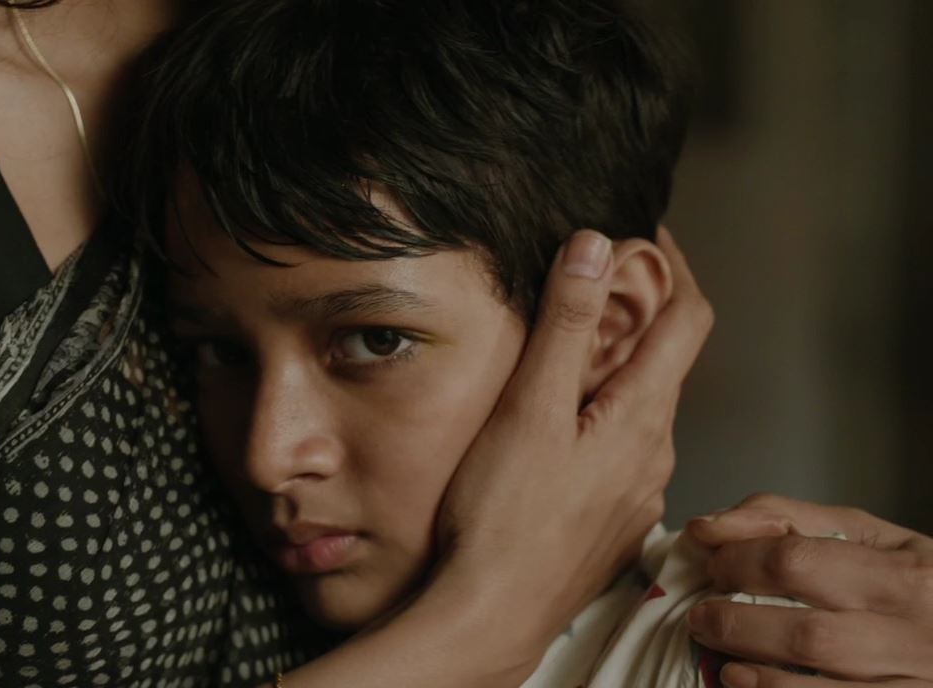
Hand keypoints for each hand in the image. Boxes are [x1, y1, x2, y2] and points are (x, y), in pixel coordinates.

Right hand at [433, 227, 713, 672]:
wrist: (491, 613)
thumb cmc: (503, 517)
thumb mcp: (530, 408)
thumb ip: (565, 326)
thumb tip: (595, 246)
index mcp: (643, 418)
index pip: (689, 320)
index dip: (675, 267)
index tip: (650, 236)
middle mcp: (655, 455)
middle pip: (664, 364)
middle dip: (636, 318)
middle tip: (590, 285)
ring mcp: (636, 492)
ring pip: (638, 410)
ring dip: (613, 372)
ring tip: (562, 353)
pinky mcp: (610, 519)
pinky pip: (619, 450)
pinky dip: (599, 418)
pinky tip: (553, 427)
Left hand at [686, 493, 932, 686]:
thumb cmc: (914, 583)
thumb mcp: (869, 536)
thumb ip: (790, 519)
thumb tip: (710, 525)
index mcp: (906, 574)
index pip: (797, 561)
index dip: (738, 563)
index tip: (713, 566)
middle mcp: (914, 632)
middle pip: (805, 632)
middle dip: (736, 622)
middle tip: (702, 616)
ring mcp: (912, 683)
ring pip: (819, 682)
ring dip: (753, 669)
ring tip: (718, 653)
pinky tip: (743, 684)